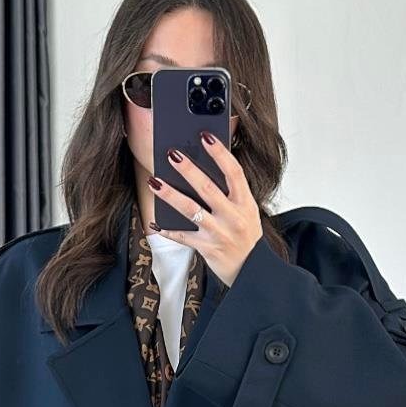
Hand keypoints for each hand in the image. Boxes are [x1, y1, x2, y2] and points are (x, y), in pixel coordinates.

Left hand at [147, 133, 262, 287]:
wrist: (252, 270)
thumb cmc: (247, 236)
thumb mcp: (248, 210)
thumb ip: (233, 190)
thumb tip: (212, 163)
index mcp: (245, 203)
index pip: (234, 172)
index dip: (220, 154)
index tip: (206, 137)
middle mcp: (233, 216)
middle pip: (208, 188)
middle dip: (188, 170)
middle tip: (172, 154)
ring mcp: (220, 233)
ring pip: (191, 210)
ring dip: (170, 195)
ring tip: (154, 181)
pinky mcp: (207, 248)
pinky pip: (183, 237)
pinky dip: (167, 230)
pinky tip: (153, 222)